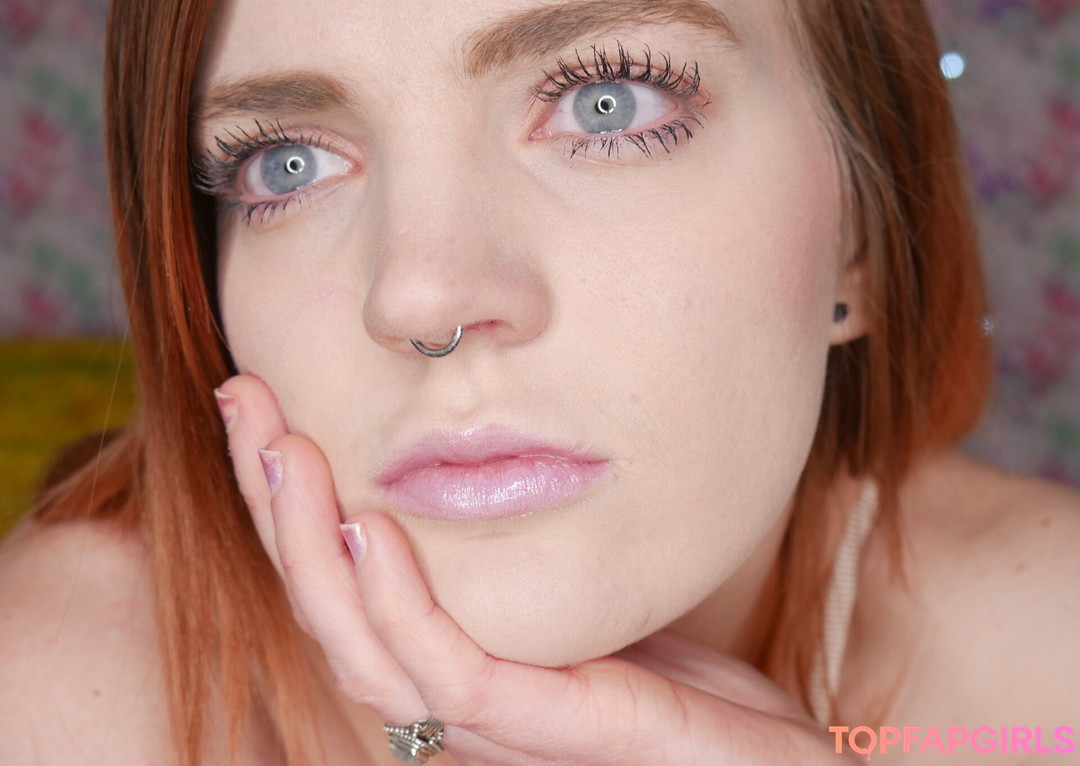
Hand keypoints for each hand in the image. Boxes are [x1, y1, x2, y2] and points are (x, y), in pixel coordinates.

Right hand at [217, 374, 853, 764]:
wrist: (774, 760)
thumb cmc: (685, 677)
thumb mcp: (587, 589)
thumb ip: (518, 550)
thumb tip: (463, 464)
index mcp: (454, 660)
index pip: (343, 583)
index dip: (286, 500)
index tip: (263, 399)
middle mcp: (453, 700)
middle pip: (330, 610)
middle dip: (273, 506)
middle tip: (243, 402)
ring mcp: (499, 728)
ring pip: (365, 648)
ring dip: (310, 547)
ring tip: (286, 451)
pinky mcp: (554, 731)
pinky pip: (453, 675)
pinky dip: (398, 607)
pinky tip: (372, 531)